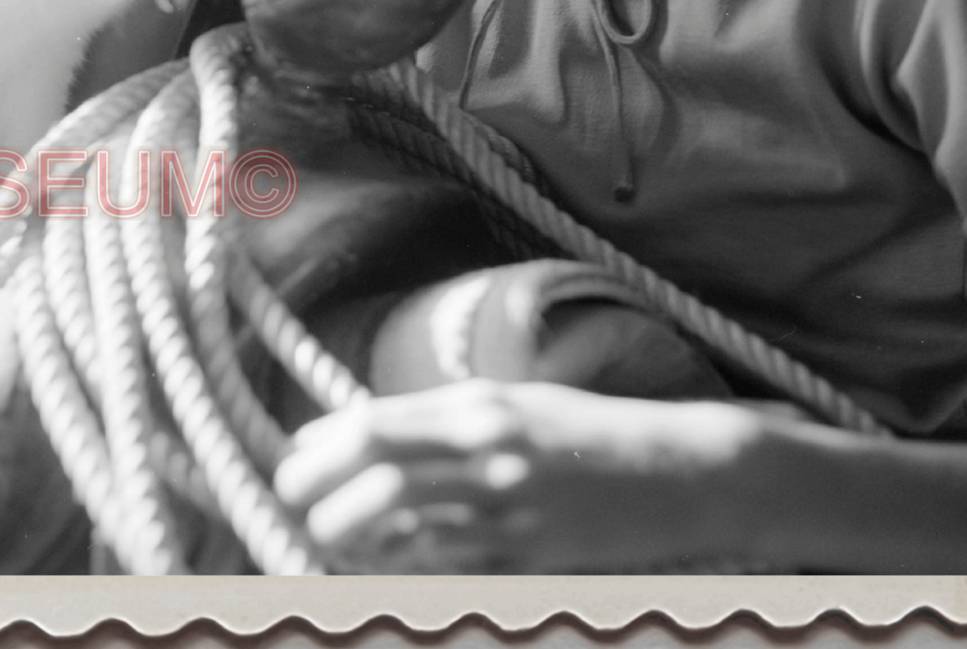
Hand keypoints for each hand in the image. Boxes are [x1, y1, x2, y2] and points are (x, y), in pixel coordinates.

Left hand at [273, 379, 763, 573]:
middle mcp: (487, 449)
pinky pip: (445, 563)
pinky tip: (379, 562)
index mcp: (478, 404)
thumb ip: (431, 417)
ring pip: (402, 524)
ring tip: (326, 536)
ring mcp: (508, 505)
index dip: (321, 446)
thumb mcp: (507, 403)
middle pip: (378, 472)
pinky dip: (400, 563)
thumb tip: (347, 431)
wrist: (673, 470)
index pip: (376, 423)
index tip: (293, 461)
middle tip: (293, 504)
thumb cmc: (581, 431)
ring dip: (350, 534)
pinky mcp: (526, 553)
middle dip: (320, 491)